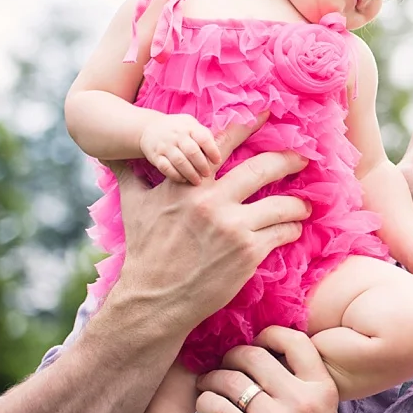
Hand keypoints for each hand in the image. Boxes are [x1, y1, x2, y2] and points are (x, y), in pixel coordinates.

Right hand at [109, 116, 311, 333]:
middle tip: (303, 159)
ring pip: (281, 204)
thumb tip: (107, 153)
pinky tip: (293, 229)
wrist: (154, 298)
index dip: (248, 124)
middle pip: (263, 168)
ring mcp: (232, 226)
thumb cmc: (145, 251)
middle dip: (288, 160)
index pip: (221, 144)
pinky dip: (291, 229)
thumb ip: (127, 174)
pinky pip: (281, 232)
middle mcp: (211, 200)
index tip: (268, 113)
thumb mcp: (132, 206)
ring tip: (304, 205)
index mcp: (186, 183)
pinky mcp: (248, 252)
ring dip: (298, 204)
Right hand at [139, 113, 221, 183]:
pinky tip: (182, 179)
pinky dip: (174, 174)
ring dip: (190, 172)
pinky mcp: (156, 156)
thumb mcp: (193, 125)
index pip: (203, 138)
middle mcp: (177, 135)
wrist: (150, 128)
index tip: (217, 160)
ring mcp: (165, 146)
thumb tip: (228, 144)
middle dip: (202, 164)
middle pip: (192, 151)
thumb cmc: (180, 129)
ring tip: (197, 181)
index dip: (212, 150)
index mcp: (190, 127)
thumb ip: (206, 135)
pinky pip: (165, 167)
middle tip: (208, 174)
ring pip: (179, 160)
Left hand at [195, 326, 348, 412]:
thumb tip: (272, 359)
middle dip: (231, 356)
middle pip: (255, 356)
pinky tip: (204, 406)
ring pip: (231, 380)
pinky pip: (218, 408)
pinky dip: (205, 402)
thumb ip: (304, 386)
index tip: (255, 343)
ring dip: (212, 378)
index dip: (269, 334)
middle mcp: (301, 399)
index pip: (295, 341)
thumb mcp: (324, 412)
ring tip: (206, 384)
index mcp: (322, 387)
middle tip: (223, 365)